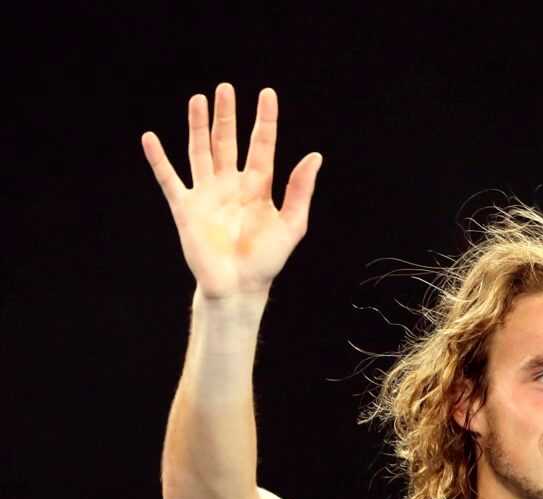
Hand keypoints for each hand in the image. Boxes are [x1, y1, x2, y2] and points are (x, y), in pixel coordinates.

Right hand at [141, 83, 321, 300]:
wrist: (238, 287)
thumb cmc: (267, 260)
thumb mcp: (292, 224)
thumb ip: (300, 190)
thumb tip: (314, 155)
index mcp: (259, 186)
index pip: (262, 145)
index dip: (264, 120)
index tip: (267, 94)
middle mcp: (231, 184)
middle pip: (228, 141)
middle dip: (227, 115)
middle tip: (225, 89)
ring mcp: (207, 194)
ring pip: (200, 151)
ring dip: (198, 126)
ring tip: (198, 99)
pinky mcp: (186, 208)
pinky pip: (169, 179)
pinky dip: (159, 160)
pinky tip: (150, 139)